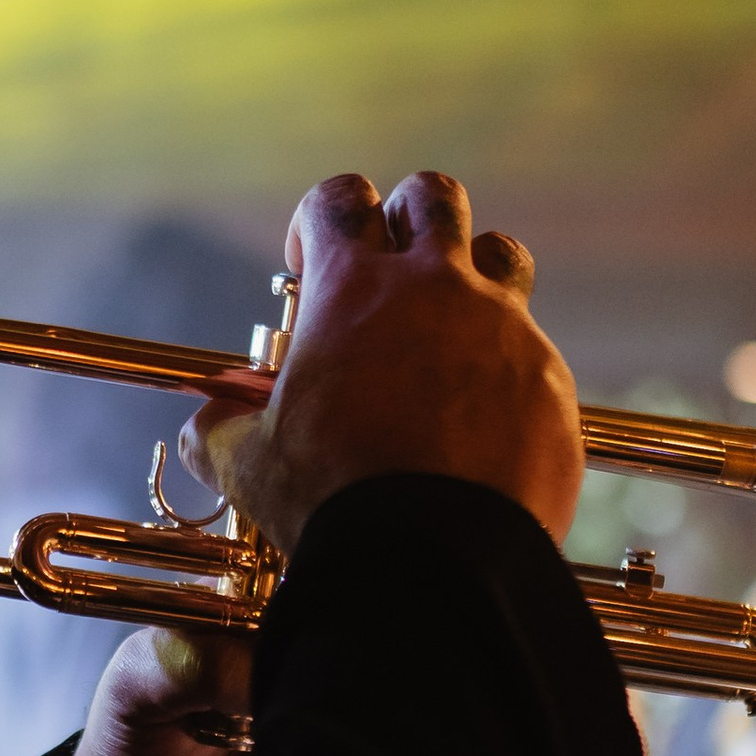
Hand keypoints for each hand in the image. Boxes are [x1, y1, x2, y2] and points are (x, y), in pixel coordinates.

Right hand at [184, 171, 582, 555]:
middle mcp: (435, 287)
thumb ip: (220, 430)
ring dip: (474, 274)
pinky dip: (505, 371)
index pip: (337, 200)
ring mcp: (502, 327)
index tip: (308, 264)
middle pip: (432, 197)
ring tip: (449, 326)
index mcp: (352, 288)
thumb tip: (205, 427)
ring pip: (501, 254)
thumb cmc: (335, 501)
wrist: (437, 557)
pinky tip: (482, 420)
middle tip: (388, 271)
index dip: (318, 220)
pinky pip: (533, 352)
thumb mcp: (251, 464)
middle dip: (406, 218)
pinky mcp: (550, 381)